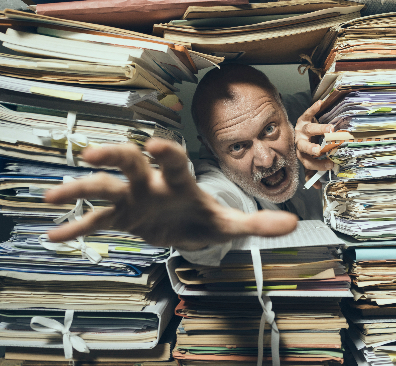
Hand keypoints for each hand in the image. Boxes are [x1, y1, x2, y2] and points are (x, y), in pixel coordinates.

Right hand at [45, 139, 297, 250]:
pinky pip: (94, 222)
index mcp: (180, 182)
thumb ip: (257, 223)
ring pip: (104, 190)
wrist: (186, 227)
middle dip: (115, 156)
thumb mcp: (230, 224)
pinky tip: (53, 237)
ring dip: (79, 191)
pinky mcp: (120, 219)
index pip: (175, 163)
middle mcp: (152, 185)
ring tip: (51, 197)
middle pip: (131, 164)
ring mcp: (133, 200)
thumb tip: (293, 223)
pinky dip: (75, 229)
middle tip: (92, 154)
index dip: (167, 153)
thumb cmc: (205, 217)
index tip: (157, 144)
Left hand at [295, 100, 333, 188]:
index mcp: (301, 154)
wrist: (301, 131)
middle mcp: (299, 142)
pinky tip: (321, 103)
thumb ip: (312, 171)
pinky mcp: (303, 118)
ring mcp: (301, 130)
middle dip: (311, 149)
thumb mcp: (308, 159)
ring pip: (308, 129)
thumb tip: (317, 187)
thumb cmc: (307, 147)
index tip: (330, 166)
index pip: (308, 162)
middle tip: (319, 150)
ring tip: (330, 129)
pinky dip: (314, 108)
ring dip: (319, 129)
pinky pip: (307, 113)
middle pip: (304, 146)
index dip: (317, 165)